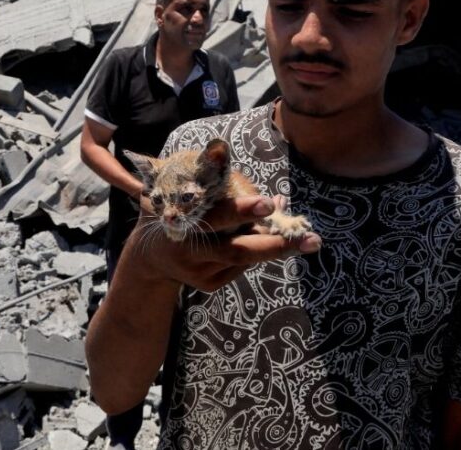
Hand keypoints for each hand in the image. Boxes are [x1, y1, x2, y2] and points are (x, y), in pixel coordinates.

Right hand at [124, 194, 320, 291]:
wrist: (150, 257)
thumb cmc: (173, 209)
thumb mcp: (180, 186)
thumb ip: (211, 175)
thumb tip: (256, 180)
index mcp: (181, 221)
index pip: (216, 216)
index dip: (241, 209)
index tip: (268, 202)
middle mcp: (190, 251)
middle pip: (237, 251)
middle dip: (276, 244)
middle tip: (311, 240)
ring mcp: (199, 272)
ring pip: (244, 258)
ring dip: (274, 245)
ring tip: (306, 239)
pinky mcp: (209, 285)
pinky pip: (241, 265)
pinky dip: (256, 249)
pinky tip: (260, 239)